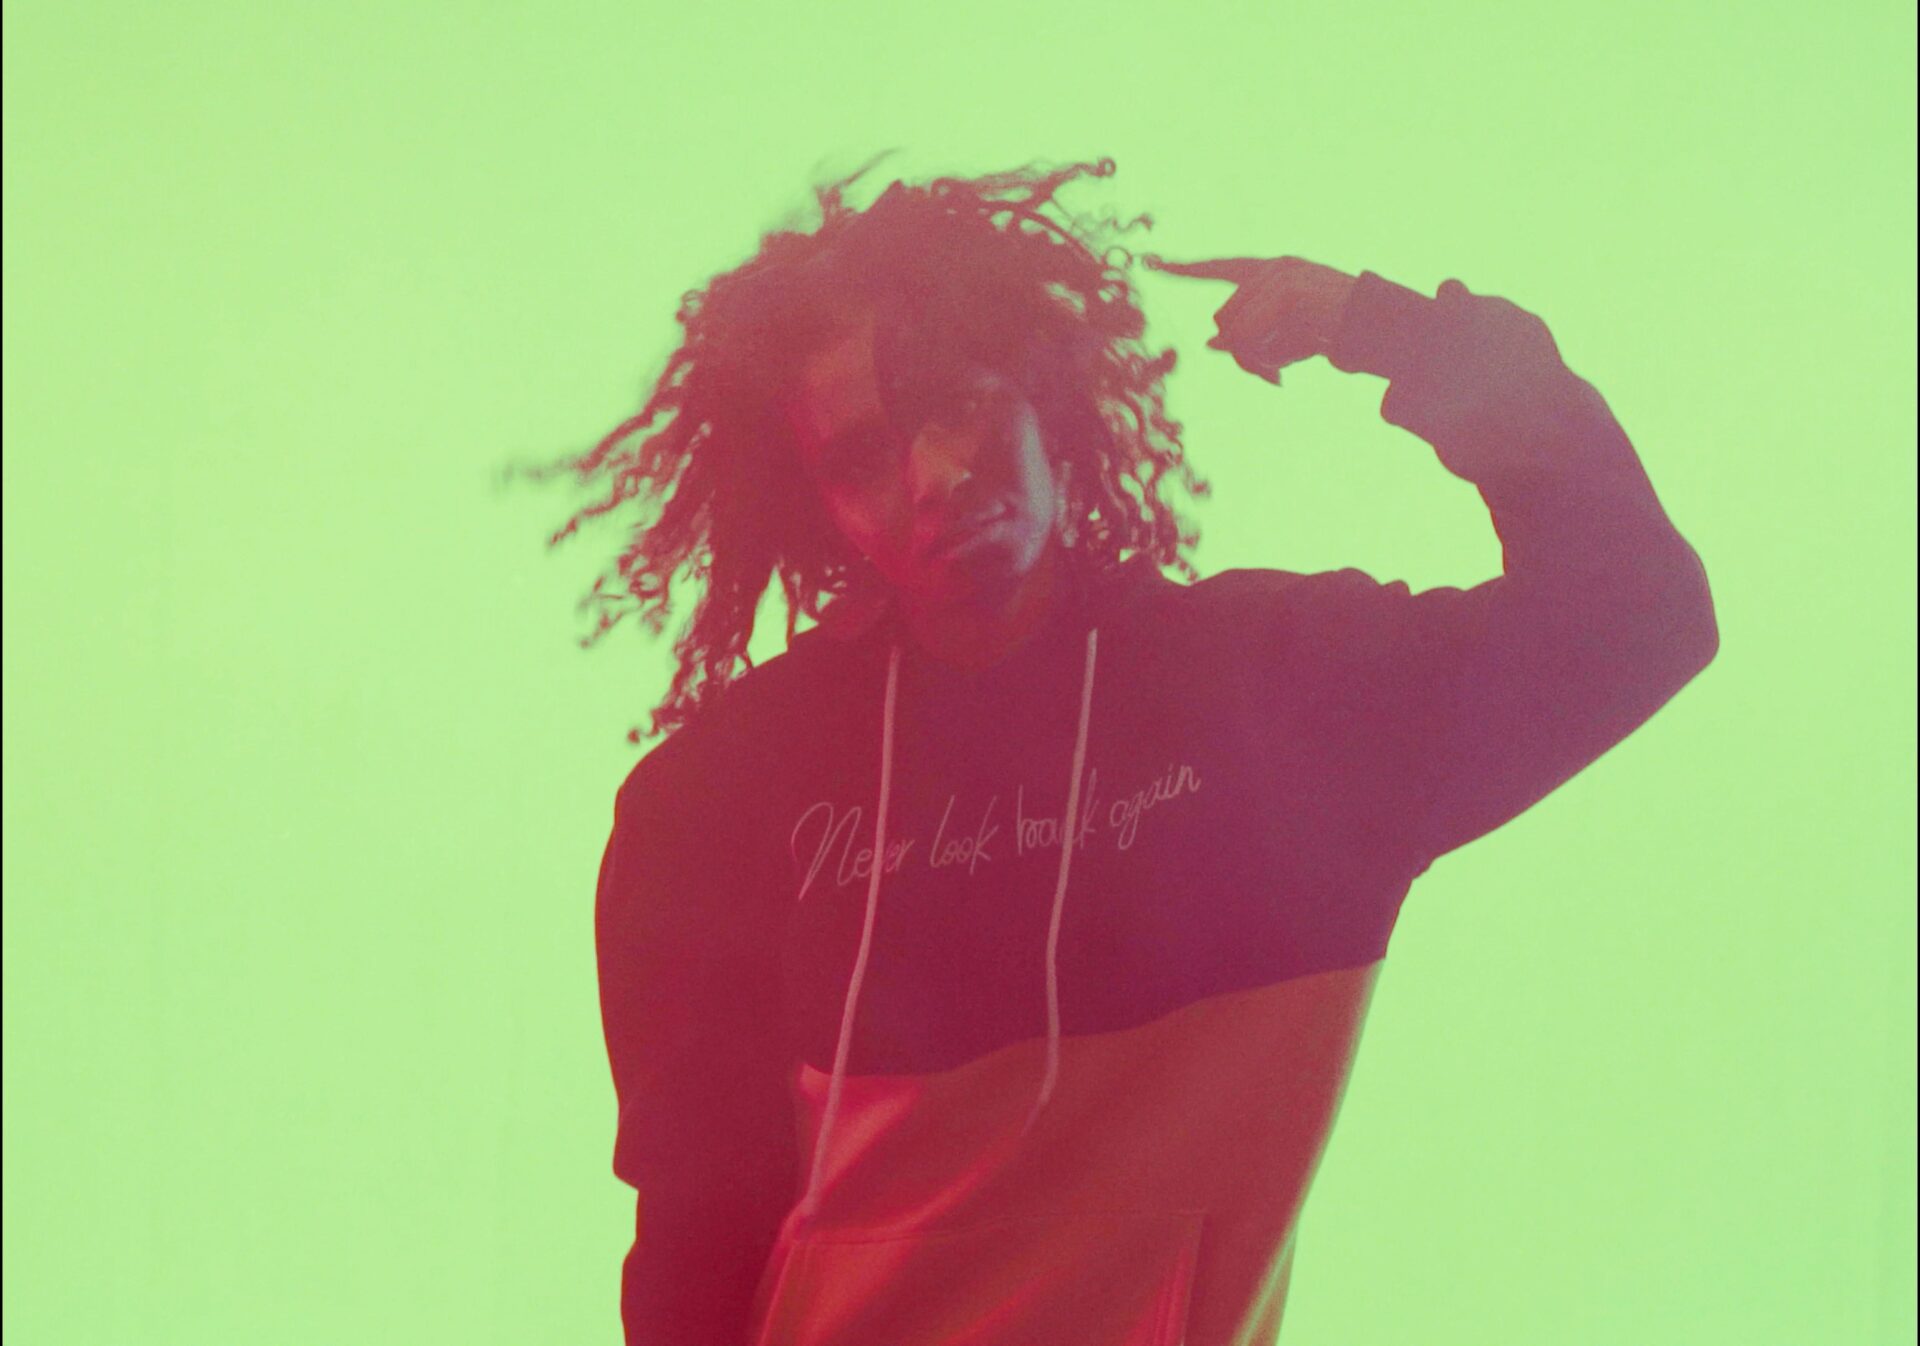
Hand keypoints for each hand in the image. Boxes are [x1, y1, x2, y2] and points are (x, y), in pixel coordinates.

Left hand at [1142, 254, 1357, 384]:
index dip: (1183, 268)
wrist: (1375, 330)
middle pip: (1223, 320)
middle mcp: (1270, 268)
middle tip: (1270, 375)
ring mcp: (1278, 276)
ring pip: (1232, 333)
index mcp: (1269, 272)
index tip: (1148, 262)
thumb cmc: (1329, 336)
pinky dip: (1258, 359)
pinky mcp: (1285, 291)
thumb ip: (1246, 342)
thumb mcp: (1281, 343)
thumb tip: (1211, 344)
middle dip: (1239, 353)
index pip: (1219, 267)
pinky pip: (1247, 337)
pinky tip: (1280, 373)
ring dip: (1251, 361)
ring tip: (1279, 372)